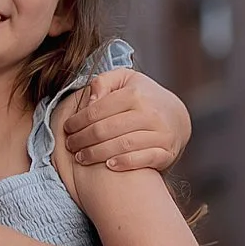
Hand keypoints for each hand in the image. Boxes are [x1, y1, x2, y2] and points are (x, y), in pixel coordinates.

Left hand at [59, 69, 191, 171]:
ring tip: (81, 157)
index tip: (67, 128)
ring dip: (97, 154)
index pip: (97, 110)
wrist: (177, 116)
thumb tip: (90, 100)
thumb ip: (104, 82)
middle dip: (82, 139)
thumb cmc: (144, 97)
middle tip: (70, 145)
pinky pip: (144, 159)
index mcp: (135, 94)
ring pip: (122, 145)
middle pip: (106, 129)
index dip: (78, 121)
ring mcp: (160, 134)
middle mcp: (149, 113)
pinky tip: (109, 165)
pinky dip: (125, 163)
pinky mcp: (167, 152)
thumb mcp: (125, 80)